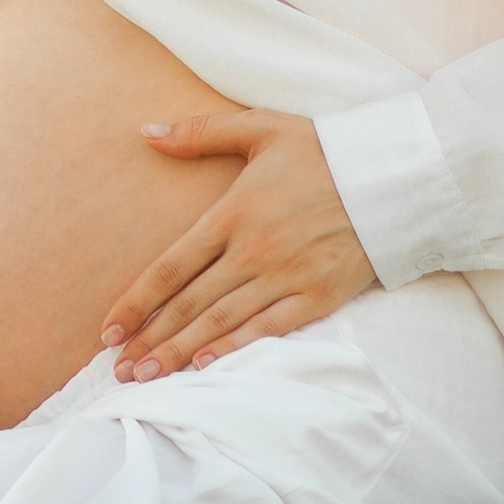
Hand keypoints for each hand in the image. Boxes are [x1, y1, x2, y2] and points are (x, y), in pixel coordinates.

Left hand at [101, 111, 377, 377]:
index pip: (170, 266)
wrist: (395, 174)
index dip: (137, 301)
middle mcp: (254, 251)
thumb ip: (200, 131)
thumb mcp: (260, 126)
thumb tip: (145, 132)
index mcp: (233, 212)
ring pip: (220, 323)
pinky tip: (204, 367)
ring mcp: (286, 277)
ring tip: (147, 376)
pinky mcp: (317, 296)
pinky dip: (233, 349)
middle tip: (119, 368)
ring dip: (179, 352)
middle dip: (150, 339)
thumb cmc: (324, 149)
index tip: (108, 329)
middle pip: (188, 304)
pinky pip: (267, 330)